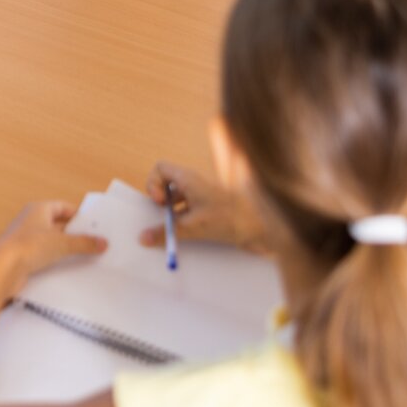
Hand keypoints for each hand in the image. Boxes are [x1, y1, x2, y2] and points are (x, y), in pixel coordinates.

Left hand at [0, 201, 107, 300]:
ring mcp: (25, 240)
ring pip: (51, 242)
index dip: (77, 215)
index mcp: (38, 209)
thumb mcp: (62, 243)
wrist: (2, 268)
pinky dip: (55, 260)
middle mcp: (30, 221)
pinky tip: (67, 268)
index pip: (62, 207)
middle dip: (74, 233)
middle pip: (57, 225)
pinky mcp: (23, 257)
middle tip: (93, 241)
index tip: (92, 224)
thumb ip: (83, 243)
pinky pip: (44, 256)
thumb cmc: (28, 246)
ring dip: (65, 248)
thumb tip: (102, 242)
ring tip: (84, 256)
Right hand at [138, 161, 263, 250]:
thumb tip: (143, 238)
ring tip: (176, 230)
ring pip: (179, 199)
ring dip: (173, 214)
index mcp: (189, 178)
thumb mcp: (194, 226)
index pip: (160, 168)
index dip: (153, 184)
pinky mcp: (212, 209)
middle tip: (164, 217)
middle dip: (161, 202)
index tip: (159, 203)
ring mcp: (204, 195)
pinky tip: (189, 236)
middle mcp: (195, 182)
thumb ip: (166, 232)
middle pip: (167, 184)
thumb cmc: (231, 217)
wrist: (264, 226)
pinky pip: (190, 210)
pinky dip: (185, 221)